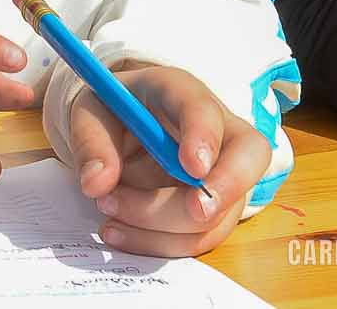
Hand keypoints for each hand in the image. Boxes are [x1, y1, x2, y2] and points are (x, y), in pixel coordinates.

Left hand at [67, 63, 269, 256]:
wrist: (119, 128)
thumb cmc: (113, 112)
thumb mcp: (88, 113)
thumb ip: (90, 141)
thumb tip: (97, 183)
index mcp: (180, 93)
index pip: (204, 108)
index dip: (204, 137)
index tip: (192, 166)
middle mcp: (215, 131)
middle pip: (248, 157)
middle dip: (224, 190)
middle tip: (194, 212)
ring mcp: (221, 173)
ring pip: (220, 210)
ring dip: (165, 226)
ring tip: (109, 208)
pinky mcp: (212, 208)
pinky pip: (199, 236)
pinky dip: (158, 243)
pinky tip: (118, 230)